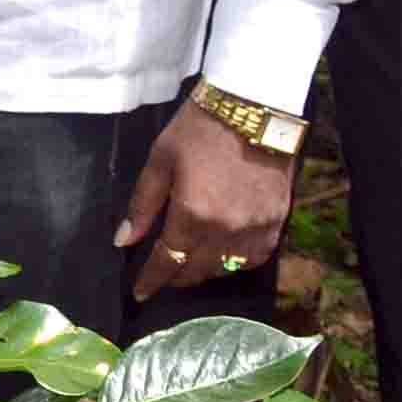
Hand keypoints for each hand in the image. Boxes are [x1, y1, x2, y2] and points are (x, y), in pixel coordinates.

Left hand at [117, 103, 293, 301]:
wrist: (254, 108)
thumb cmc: (199, 129)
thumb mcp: (160, 160)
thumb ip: (143, 205)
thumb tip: (123, 240)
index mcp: (193, 215)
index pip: (168, 262)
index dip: (151, 281)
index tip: (139, 293)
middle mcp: (227, 231)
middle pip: (197, 272)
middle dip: (175, 278)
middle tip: (161, 276)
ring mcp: (256, 230)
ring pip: (226, 270)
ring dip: (204, 273)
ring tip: (189, 266)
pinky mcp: (278, 223)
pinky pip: (254, 259)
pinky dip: (235, 263)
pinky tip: (222, 256)